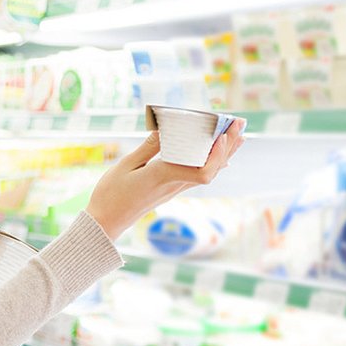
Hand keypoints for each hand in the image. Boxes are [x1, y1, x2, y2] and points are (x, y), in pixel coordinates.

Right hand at [87, 119, 244, 239]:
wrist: (106, 221)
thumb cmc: (111, 193)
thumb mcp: (125, 165)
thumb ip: (148, 148)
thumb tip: (164, 129)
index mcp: (163, 176)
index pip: (202, 171)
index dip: (217, 154)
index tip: (223, 135)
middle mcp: (174, 185)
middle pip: (212, 169)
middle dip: (228, 146)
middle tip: (239, 123)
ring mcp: (173, 190)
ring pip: (208, 172)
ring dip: (224, 154)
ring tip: (236, 135)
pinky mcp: (170, 191)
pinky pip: (198, 177)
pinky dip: (212, 163)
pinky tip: (219, 158)